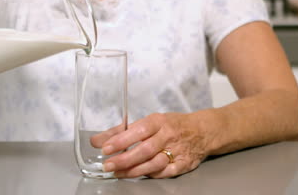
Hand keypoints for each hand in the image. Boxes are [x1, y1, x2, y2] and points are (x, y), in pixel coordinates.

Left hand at [94, 113, 209, 177]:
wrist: (202, 131)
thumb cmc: (170, 125)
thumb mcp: (146, 122)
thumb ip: (120, 132)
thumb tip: (96, 140)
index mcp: (157, 122)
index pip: (137, 130)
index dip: (121, 140)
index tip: (105, 148)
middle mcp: (167, 135)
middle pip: (145, 149)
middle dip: (124, 159)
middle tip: (108, 165)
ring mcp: (177, 150)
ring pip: (155, 163)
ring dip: (135, 170)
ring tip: (119, 173)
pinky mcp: (184, 164)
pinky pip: (166, 172)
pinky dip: (153, 174)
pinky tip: (141, 175)